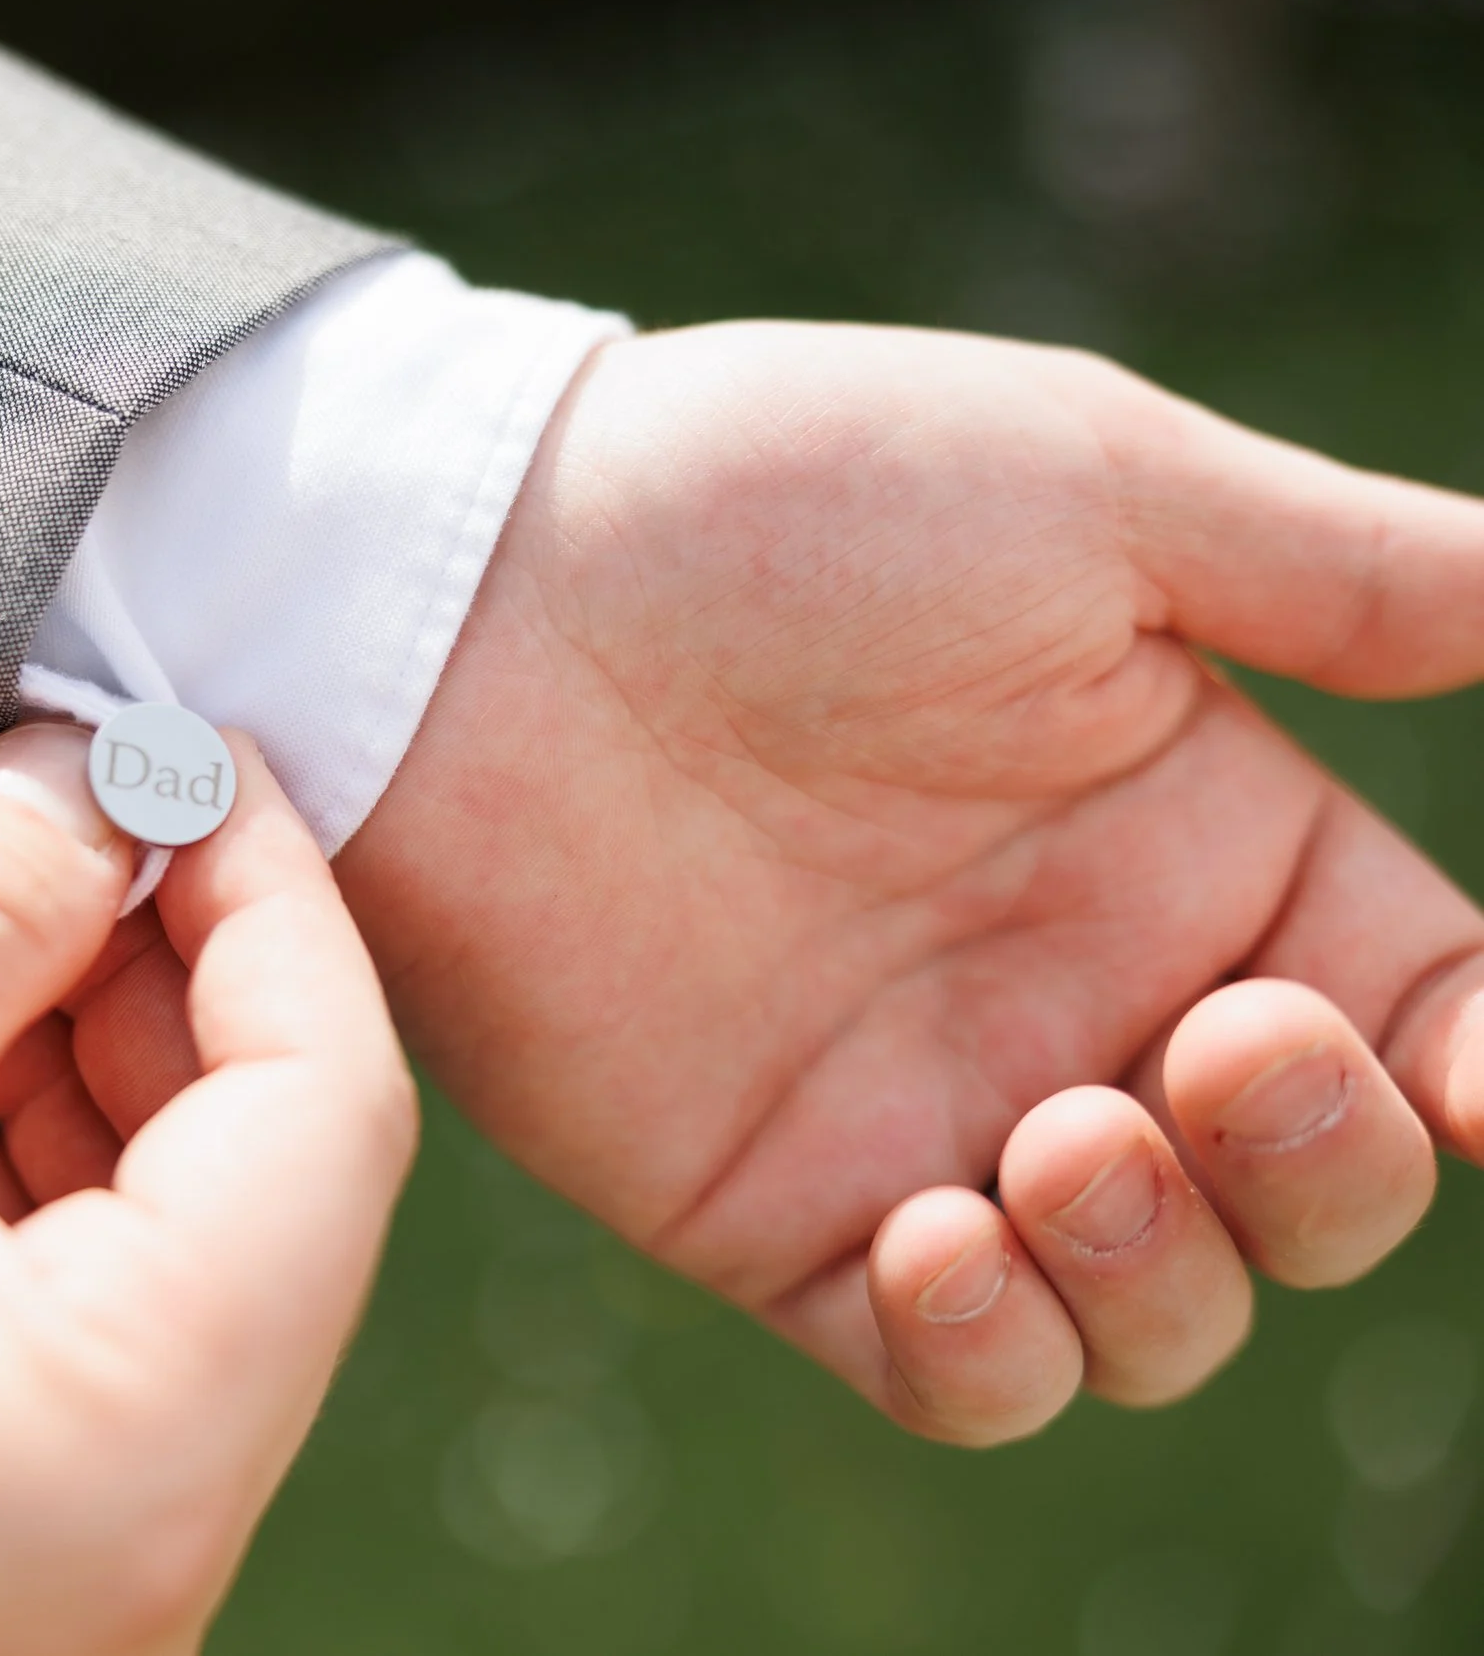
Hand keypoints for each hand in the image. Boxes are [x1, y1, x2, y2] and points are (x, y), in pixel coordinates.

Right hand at [0, 723, 414, 1655]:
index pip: (326, 1120)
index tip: (190, 749)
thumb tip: (99, 783)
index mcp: (133, 1460)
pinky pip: (56, 1300)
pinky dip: (11, 1144)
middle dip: (167, 964)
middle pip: (257, 1178)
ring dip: (82, 1044)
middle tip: (65, 802)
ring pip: (158, 1231)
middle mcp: (135, 1543)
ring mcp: (53, 1551)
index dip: (275, 899)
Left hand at [337, 322, 1483, 1443]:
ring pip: (1146, 1316)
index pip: (1424, 1012)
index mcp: (1196, 833)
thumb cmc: (773, 504)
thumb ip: (1340, 571)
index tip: (1474, 1068)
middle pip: (1301, 1196)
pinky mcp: (767, 1202)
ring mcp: (923, 1109)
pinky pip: (942, 1368)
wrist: (472, 596)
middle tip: (1216, 1053)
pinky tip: (936, 1234)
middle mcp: (1077, 990)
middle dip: (1318, 1171)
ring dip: (1163, 1274)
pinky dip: (987, 1348)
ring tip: (1061, 1138)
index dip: (1477, 1068)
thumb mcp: (1090, 489)